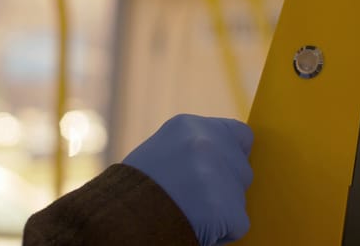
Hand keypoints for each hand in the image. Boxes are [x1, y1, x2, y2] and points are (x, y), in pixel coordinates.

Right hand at [123, 114, 253, 245]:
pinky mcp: (229, 207)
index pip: (239, 134)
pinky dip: (221, 232)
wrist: (116, 222)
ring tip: (187, 212)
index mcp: (190, 126)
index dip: (233, 155)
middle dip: (226, 186)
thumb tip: (227, 157)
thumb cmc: (132, 193)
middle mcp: (209, 142)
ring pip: (239, 198)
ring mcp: (221, 173)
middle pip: (242, 168)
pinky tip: (193, 227)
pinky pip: (238, 224)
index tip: (219, 170)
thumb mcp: (161, 153)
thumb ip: (194, 149)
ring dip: (222, 209)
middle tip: (193, 199)